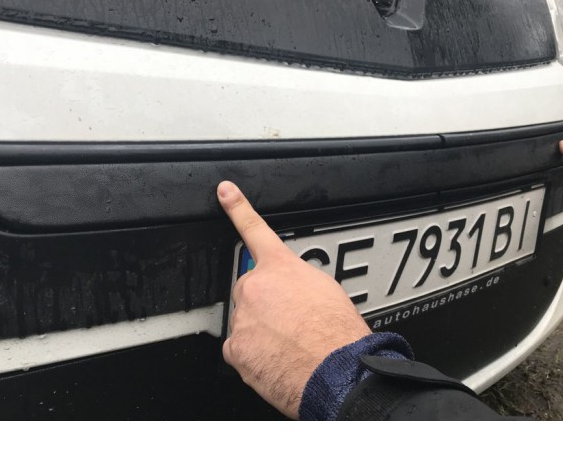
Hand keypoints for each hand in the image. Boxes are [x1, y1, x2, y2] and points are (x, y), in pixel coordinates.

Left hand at [217, 180, 370, 418]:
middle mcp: (257, 287)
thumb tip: (293, 288)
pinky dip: (254, 353)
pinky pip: (240, 347)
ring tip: (288, 343)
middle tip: (288, 320)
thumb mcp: (326, 289)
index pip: (255, 230)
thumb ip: (298, 280)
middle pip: (250, 288)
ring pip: (246, 320)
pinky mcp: (236, 348)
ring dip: (261, 329)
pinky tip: (275, 358)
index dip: (237, 207)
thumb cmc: (338, 333)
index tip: (224, 191)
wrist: (335, 371)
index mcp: (281, 267)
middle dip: (264, 301)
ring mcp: (244, 317)